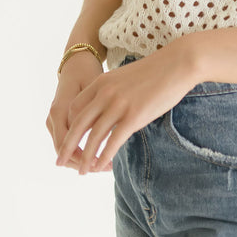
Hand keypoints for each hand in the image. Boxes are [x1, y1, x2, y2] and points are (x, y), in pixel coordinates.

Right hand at [46, 53, 107, 171]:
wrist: (77, 64)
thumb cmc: (87, 74)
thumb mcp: (93, 89)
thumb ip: (92, 111)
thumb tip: (100, 133)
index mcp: (59, 110)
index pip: (66, 144)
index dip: (82, 157)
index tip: (101, 164)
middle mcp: (53, 118)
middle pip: (64, 151)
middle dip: (83, 162)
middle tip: (105, 168)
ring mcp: (54, 121)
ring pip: (65, 149)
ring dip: (82, 159)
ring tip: (104, 165)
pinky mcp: (59, 122)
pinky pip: (68, 142)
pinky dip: (80, 151)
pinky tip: (98, 155)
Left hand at [54, 40, 199, 174]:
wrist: (177, 64)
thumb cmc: (155, 72)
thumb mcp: (124, 77)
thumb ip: (112, 92)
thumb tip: (107, 110)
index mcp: (101, 82)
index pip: (74, 108)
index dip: (69, 127)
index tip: (68, 141)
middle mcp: (105, 93)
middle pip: (78, 124)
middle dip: (67, 146)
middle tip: (59, 162)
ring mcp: (118, 105)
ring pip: (94, 137)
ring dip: (86, 157)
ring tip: (82, 172)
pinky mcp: (134, 116)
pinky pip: (113, 141)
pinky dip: (104, 157)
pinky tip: (100, 167)